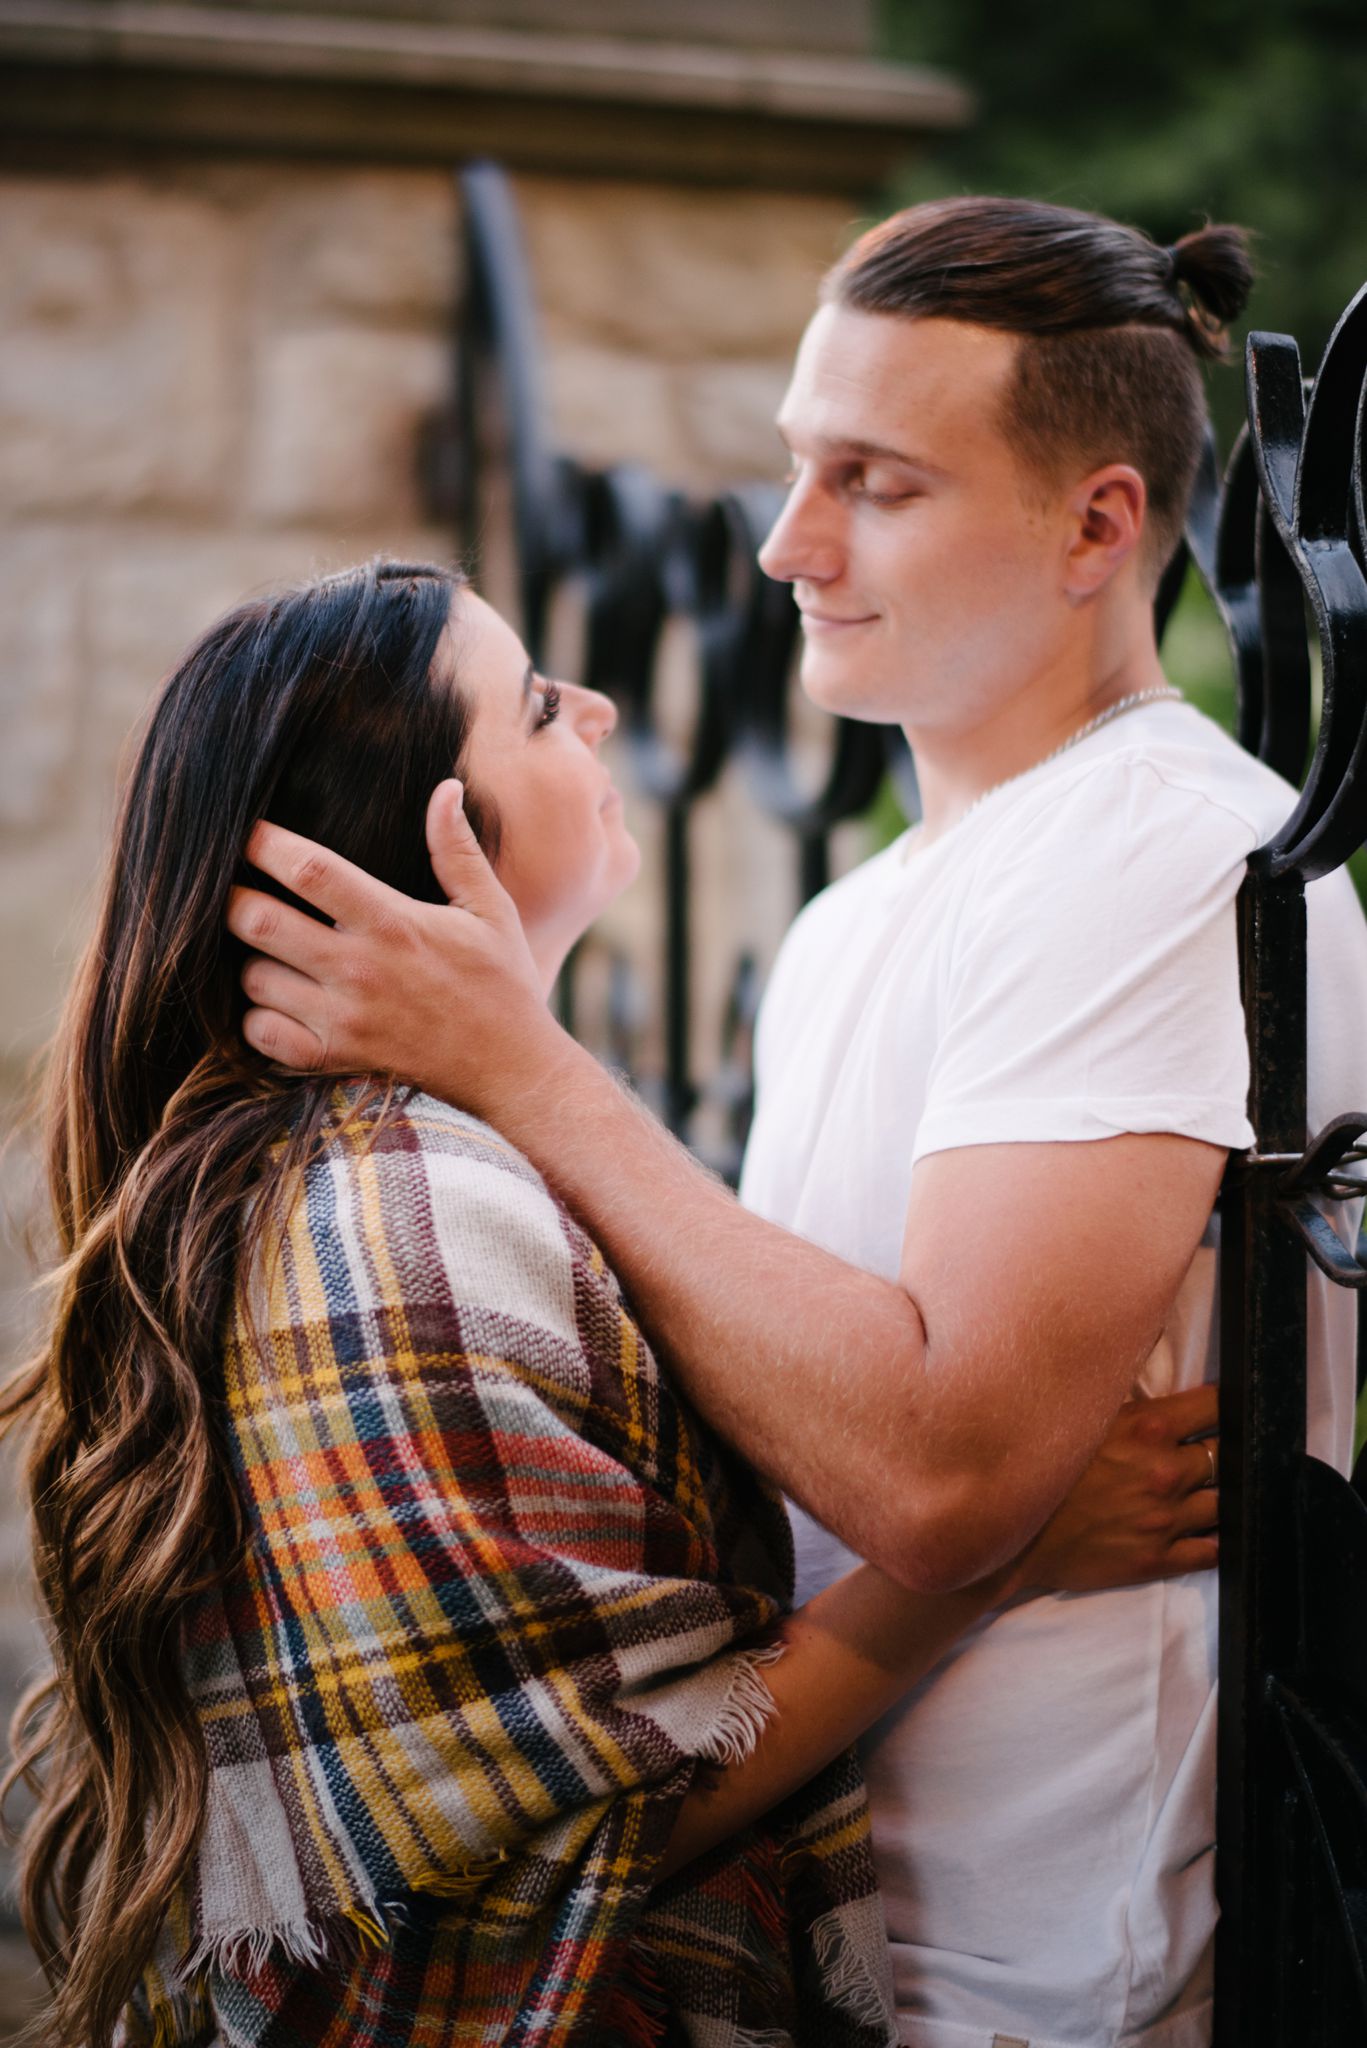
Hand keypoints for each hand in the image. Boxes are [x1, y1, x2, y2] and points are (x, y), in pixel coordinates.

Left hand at [227, 781, 559, 1116]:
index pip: (308, 870)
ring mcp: (343, 1018)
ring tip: (265, 949)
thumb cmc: (502, 983)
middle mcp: (359, 969)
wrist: (512, 1069)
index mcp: (392, 922)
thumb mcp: (490, 909)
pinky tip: (276, 1002)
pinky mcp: (337, 1058)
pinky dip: (256, 1018)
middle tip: (231, 888)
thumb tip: (446, 787)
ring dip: (248, 960)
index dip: (263, 843)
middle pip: (259, 921)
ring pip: (254, 979)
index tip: (243, 830)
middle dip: (231, 899)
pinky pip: (263, 1036)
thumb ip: (457, 848)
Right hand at [1015, 1383, 1218, 1593]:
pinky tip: (1205, 1532)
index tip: (1218, 1409)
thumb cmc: (1039, 1466)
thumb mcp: (1078, 1411)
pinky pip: (1209, 1552)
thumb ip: (1117, 1379)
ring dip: (1218, 1495)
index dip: (1221, 1406)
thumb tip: (1144, 1333)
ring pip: (1223, 1503)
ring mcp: (1166, 1519)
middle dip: (1218, 1451)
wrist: (1009, 1532)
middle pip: (1223, 1456)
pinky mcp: (1157, 1559)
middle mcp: (1166, 1472)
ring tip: (1206, 1489)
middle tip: (1204, 1450)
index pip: (1215, 1408)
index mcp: (1149, 1429)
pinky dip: (1214, 1541)